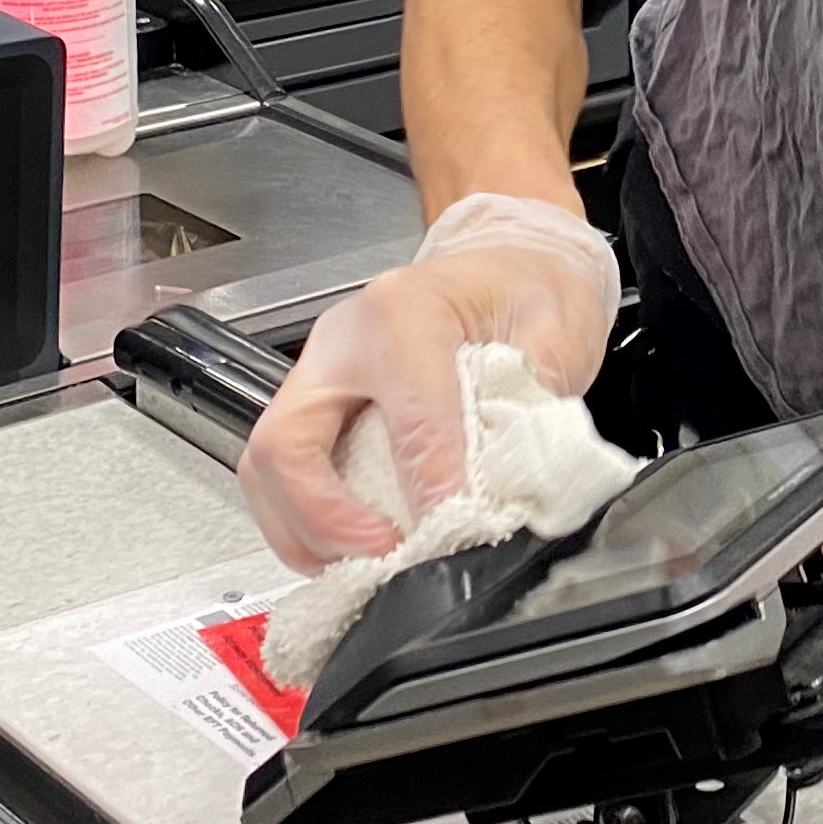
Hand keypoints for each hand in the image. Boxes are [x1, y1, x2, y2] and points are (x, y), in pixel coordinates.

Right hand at [232, 193, 618, 572]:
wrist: (508, 256)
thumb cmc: (527, 284)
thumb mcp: (555, 331)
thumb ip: (534, 410)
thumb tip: (507, 493)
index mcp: (404, 314)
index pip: (408, 419)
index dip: (431, 489)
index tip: (455, 537)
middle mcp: (342, 343)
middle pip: (286, 446)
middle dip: (326, 522)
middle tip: (386, 560)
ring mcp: (318, 374)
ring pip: (267, 469)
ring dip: (306, 533)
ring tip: (366, 567)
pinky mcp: (316, 405)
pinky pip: (281, 476)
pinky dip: (306, 525)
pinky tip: (351, 550)